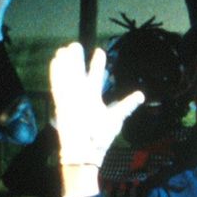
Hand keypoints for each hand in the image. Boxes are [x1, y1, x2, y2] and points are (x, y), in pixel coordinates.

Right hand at [48, 42, 142, 169]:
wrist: (86, 150)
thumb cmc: (101, 136)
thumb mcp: (116, 117)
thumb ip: (126, 105)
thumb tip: (141, 95)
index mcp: (93, 98)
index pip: (94, 76)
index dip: (97, 64)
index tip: (99, 51)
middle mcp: (80, 96)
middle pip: (77, 73)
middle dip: (77, 60)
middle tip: (75, 45)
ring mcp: (70, 99)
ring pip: (66, 77)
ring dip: (65, 63)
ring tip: (64, 49)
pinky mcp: (62, 104)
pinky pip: (57, 86)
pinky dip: (56, 73)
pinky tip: (55, 61)